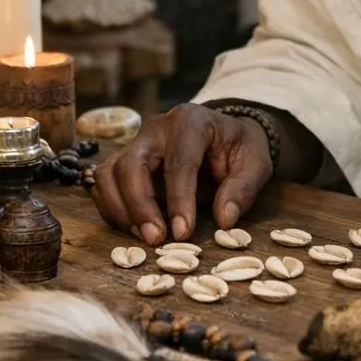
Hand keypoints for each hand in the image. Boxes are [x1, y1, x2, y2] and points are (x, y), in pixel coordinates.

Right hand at [90, 103, 273, 245]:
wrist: (224, 134)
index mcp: (190, 121)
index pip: (178, 162)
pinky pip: (104, 185)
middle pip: (131, 165)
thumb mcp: (256, 163)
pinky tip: (134, 229)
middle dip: (140, 206)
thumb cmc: (239, 148)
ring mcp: (136, 143)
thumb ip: (243, 189)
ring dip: (121, 210)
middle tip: (155, 239)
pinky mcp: (124, 160)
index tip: (184, 233)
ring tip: (144, 236)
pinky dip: (113, 209)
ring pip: (109, 174)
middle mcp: (156, 128)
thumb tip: (225, 219)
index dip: (178, 200)